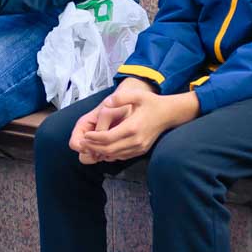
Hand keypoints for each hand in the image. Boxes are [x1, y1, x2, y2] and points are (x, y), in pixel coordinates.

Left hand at [78, 81, 199, 162]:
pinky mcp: (141, 150)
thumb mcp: (137, 94)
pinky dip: (111, 154)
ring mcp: (139, 147)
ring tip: (90, 147)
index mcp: (132, 127)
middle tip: (82, 143)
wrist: (169, 114)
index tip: (85, 135)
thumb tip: (106, 103)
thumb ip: (120, 97)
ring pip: (115, 155)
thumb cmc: (152, 103)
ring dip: (101, 152)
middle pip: (109, 149)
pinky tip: (103, 149)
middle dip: (94, 147)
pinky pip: (122, 156)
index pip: (108, 138)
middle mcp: (135, 140)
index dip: (94, 138)